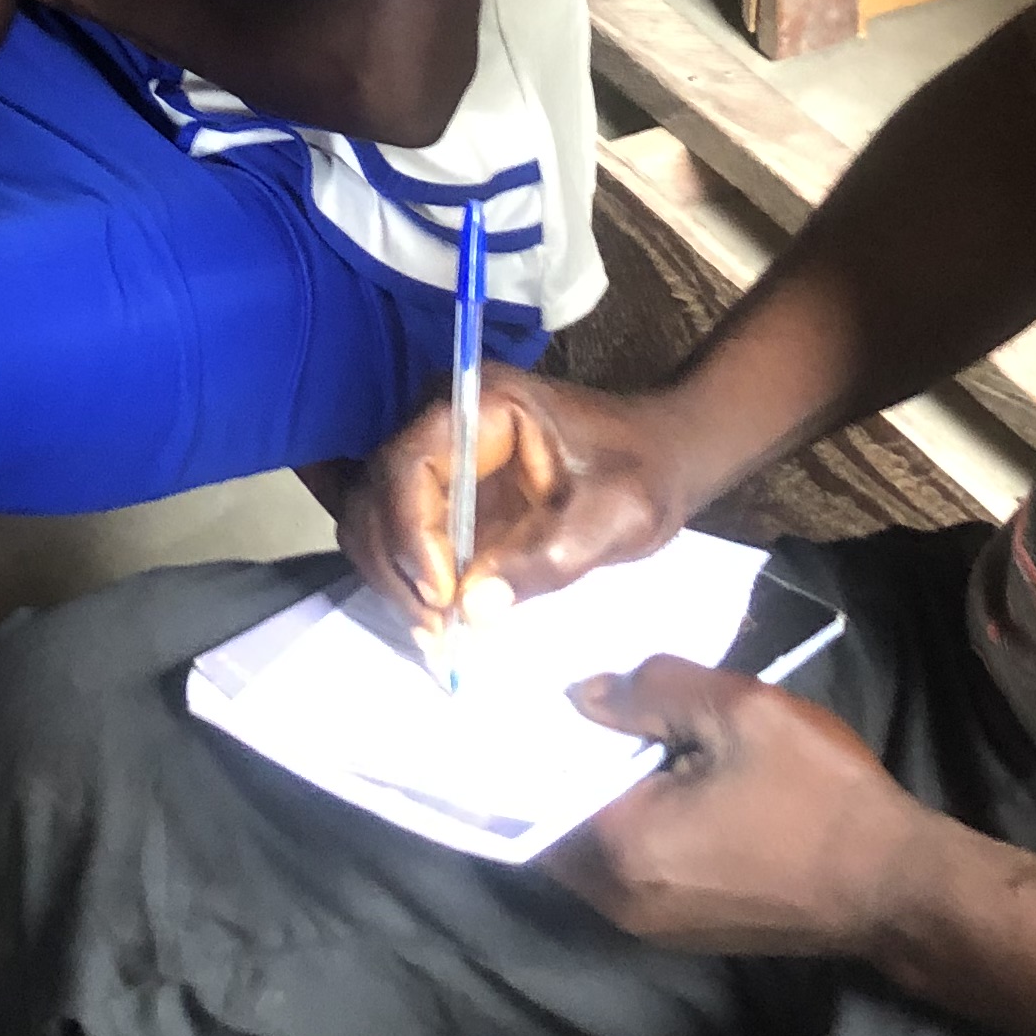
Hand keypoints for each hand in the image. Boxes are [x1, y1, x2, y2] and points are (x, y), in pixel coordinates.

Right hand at [342, 368, 691, 646]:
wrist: (662, 457)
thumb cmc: (644, 475)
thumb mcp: (615, 518)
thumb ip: (547, 560)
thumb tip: (473, 609)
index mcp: (483, 404)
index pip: (411, 464)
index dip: (412, 535)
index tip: (444, 597)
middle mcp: (442, 419)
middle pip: (377, 492)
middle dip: (396, 566)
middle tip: (438, 631)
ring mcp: (437, 453)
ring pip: (373, 516)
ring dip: (394, 578)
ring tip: (439, 631)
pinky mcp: (440, 489)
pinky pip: (394, 533)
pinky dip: (403, 577)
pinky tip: (434, 616)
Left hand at [548, 657, 944, 957]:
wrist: (894, 884)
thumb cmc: (818, 793)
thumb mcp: (739, 711)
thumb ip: (650, 690)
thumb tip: (581, 693)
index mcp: (621, 848)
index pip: (537, 789)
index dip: (532, 737)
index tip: (532, 690)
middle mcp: (619, 900)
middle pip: (556, 823)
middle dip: (562, 765)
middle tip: (574, 701)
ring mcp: (650, 924)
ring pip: (592, 849)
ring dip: (598, 796)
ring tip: (618, 732)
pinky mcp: (682, 928)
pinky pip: (628, 866)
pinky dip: (629, 823)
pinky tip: (658, 777)